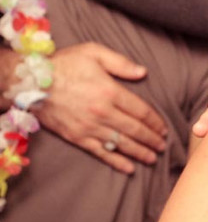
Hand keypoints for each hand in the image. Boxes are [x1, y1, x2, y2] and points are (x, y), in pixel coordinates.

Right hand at [36, 43, 167, 173]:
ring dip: (140, 152)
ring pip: (121, 143)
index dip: (156, 122)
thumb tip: (143, 72)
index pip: (141, 111)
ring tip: (153, 158)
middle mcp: (102, 112)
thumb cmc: (64, 64)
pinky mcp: (77, 137)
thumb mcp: (93, 52)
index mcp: (110, 91)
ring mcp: (89, 127)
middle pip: (135, 130)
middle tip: (163, 146)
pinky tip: (129, 168)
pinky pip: (101, 152)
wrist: (30, 83)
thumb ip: (121, 63)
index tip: (164, 128)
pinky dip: (117, 162)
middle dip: (152, 140)